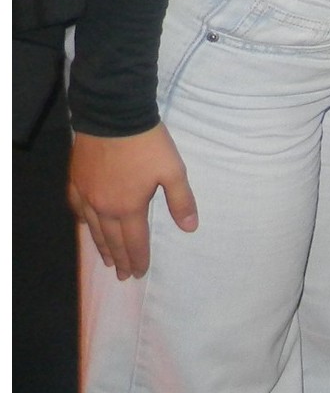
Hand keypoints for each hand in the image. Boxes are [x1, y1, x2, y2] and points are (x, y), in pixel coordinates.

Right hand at [69, 125, 197, 279]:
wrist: (114, 117)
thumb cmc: (148, 144)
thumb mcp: (173, 171)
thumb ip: (181, 201)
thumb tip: (190, 228)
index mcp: (129, 207)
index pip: (134, 241)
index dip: (138, 258)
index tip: (139, 273)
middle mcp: (104, 207)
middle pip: (112, 240)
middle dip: (120, 259)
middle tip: (123, 275)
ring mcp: (87, 195)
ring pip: (93, 229)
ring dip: (101, 246)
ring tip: (107, 260)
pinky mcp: (76, 181)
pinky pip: (77, 209)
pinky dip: (83, 222)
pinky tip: (85, 226)